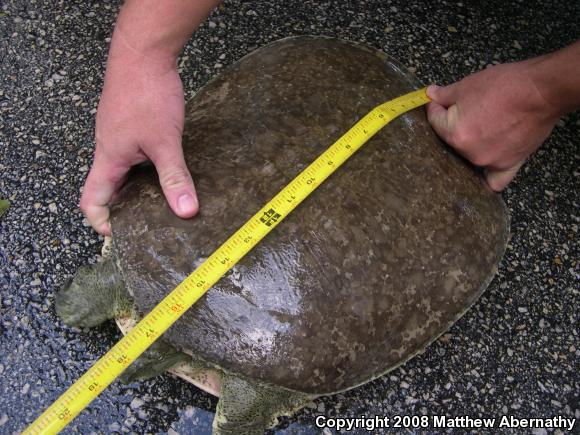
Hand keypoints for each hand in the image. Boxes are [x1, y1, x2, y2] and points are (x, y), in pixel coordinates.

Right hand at [80, 35, 197, 235]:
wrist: (144, 52)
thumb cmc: (146, 93)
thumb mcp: (165, 142)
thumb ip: (175, 177)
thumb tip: (186, 211)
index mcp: (109, 159)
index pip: (92, 201)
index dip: (103, 221)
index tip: (123, 234)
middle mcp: (109, 150)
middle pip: (108, 188)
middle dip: (126, 207)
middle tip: (151, 220)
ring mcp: (119, 135)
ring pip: (124, 170)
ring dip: (140, 186)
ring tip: (165, 199)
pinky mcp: (131, 123)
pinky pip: (135, 153)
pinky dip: (148, 166)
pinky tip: (169, 167)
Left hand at [426, 62, 559, 190]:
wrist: (541, 91)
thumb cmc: (505, 86)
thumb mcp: (467, 85)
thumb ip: (445, 94)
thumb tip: (430, 94)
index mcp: (455, 133)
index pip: (434, 122)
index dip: (436, 107)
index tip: (441, 101)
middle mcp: (469, 153)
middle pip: (450, 141)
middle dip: (453, 126)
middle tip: (466, 111)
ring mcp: (489, 162)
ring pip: (468, 158)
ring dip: (469, 146)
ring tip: (480, 130)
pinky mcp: (509, 165)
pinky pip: (495, 180)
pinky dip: (488, 177)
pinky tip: (484, 173)